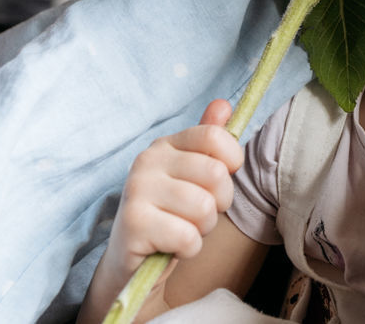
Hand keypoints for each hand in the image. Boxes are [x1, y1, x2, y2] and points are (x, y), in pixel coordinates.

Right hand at [104, 99, 243, 279]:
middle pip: (216, 174)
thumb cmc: (171, 213)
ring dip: (203, 228)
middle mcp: (147, 161)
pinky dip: (189, 248)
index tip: (223, 178)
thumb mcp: (192, 175)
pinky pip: (188, 237)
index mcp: (165, 144)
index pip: (214, 136)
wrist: (132, 260)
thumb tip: (224, 106)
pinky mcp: (133, 224)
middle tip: (200, 213)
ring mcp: (136, 191)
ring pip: (204, 208)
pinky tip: (172, 246)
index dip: (232, 161)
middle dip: (219, 203)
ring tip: (184, 228)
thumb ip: (208, 141)